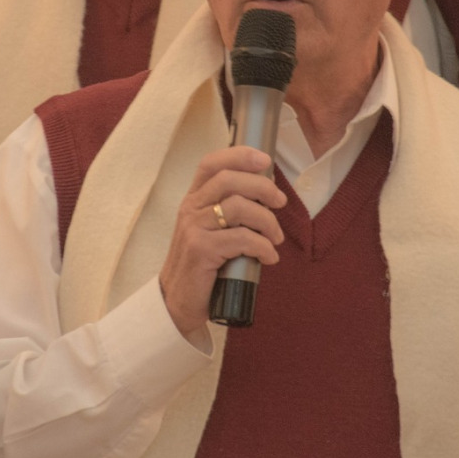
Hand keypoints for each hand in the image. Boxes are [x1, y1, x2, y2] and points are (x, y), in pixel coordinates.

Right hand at [157, 146, 285, 334]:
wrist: (177, 302)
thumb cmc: (202, 265)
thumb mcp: (211, 230)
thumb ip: (229, 211)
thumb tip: (268, 196)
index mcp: (194, 199)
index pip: (212, 163)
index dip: (240, 155)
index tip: (266, 160)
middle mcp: (191, 209)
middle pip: (229, 179)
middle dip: (262, 187)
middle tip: (281, 202)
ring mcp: (194, 229)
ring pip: (238, 207)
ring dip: (267, 221)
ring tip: (276, 238)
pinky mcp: (201, 251)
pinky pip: (241, 238)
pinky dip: (263, 247)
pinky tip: (269, 258)